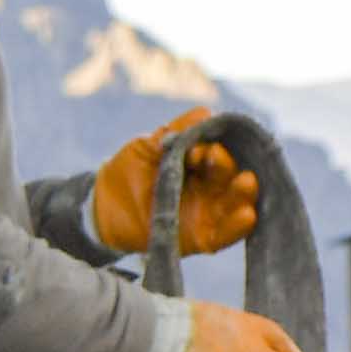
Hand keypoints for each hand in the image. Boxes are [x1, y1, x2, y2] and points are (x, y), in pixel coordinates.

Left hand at [89, 112, 260, 258]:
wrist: (102, 205)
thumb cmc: (127, 170)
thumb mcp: (149, 145)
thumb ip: (176, 131)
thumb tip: (206, 112)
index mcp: (201, 164)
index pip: (218, 154)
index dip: (214, 150)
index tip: (200, 149)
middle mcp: (209, 188)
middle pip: (231, 177)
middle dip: (232, 167)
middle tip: (219, 160)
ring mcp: (206, 213)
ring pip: (234, 205)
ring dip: (244, 195)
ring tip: (248, 183)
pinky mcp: (200, 239)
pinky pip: (223, 236)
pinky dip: (236, 228)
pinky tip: (247, 216)